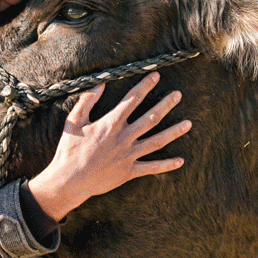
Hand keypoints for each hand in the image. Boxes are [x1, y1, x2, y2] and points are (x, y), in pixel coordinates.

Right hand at [27, 72, 191, 222]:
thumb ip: (87, 101)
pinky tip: (180, 161)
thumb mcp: (73, 121)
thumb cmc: (69, 150)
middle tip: (178, 95)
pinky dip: (167, 165)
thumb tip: (99, 84)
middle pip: (151, 118)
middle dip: (166, 105)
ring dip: (174, 132)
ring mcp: (128, 156)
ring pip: (157, 141)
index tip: (156, 76)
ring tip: (188, 123)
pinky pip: (152, 168)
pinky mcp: (129, 172)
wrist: (69, 181)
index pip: (132, 100)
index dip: (145, 86)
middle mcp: (123, 138)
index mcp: (110, 124)